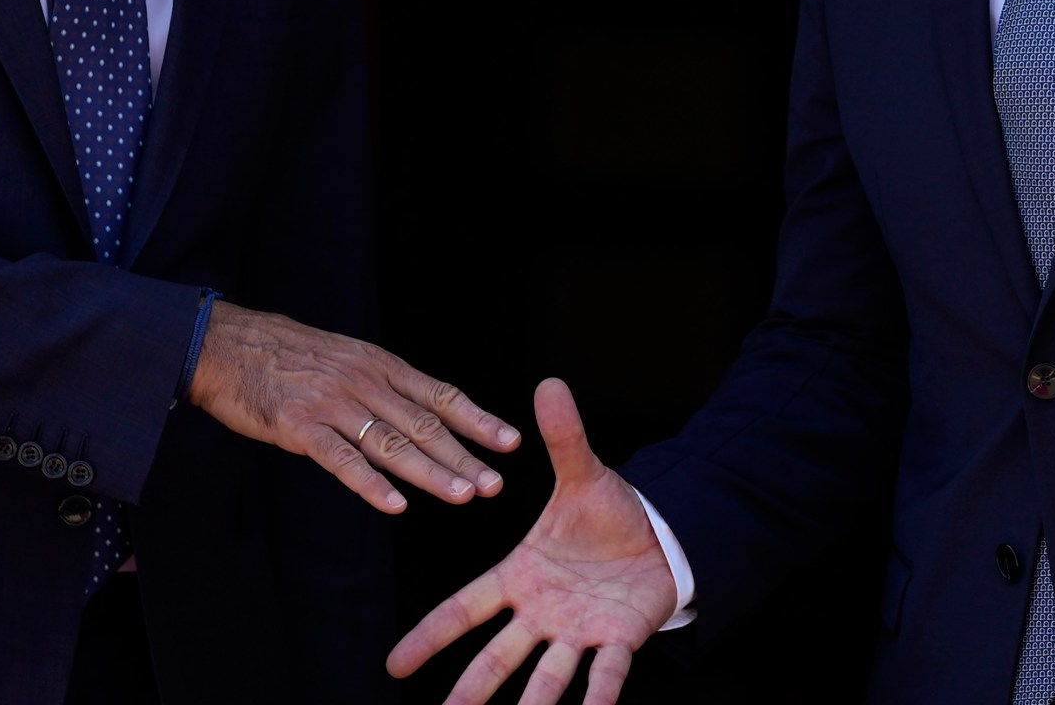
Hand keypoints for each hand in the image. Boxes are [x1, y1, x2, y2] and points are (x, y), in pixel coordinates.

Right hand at [186, 302, 520, 512]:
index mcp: (380, 364)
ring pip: (391, 444)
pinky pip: (342, 459)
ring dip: (430, 473)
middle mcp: (365, 382)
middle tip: (495, 485)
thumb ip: (381, 385)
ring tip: (462, 495)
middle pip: (424, 424)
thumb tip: (421, 413)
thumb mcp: (345, 357)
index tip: (511, 442)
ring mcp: (334, 404)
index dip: (477, 419)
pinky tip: (393, 505)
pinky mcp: (301, 426)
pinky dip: (369, 483)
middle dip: (464, 456)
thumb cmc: (288, 355)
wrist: (228, 344)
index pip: (440, 394)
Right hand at [387, 379, 678, 704]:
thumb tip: (549, 381)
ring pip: (546, 677)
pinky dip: (598, 698)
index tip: (394, 665)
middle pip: (498, 657)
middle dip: (472, 689)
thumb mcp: (583, 473)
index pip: (465, 609)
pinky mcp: (618, 640)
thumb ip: (564, 436)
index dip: (431, 636)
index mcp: (520, 576)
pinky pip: (606, 674)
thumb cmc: (609, 513)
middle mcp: (542, 612)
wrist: (660, 536)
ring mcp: (578, 632)